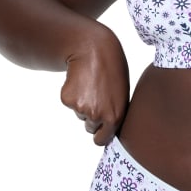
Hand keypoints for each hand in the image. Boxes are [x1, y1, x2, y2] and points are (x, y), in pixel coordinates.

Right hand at [60, 30, 129, 145]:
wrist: (94, 50)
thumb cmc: (112, 69)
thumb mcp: (122, 94)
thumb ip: (116, 113)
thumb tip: (108, 128)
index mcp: (115, 117)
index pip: (101, 140)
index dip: (99, 134)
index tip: (99, 129)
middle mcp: (97, 116)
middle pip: (89, 127)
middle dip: (92, 117)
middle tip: (97, 95)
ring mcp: (81, 108)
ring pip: (80, 114)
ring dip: (84, 103)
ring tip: (91, 84)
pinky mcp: (67, 99)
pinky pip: (70, 103)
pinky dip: (73, 94)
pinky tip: (80, 81)